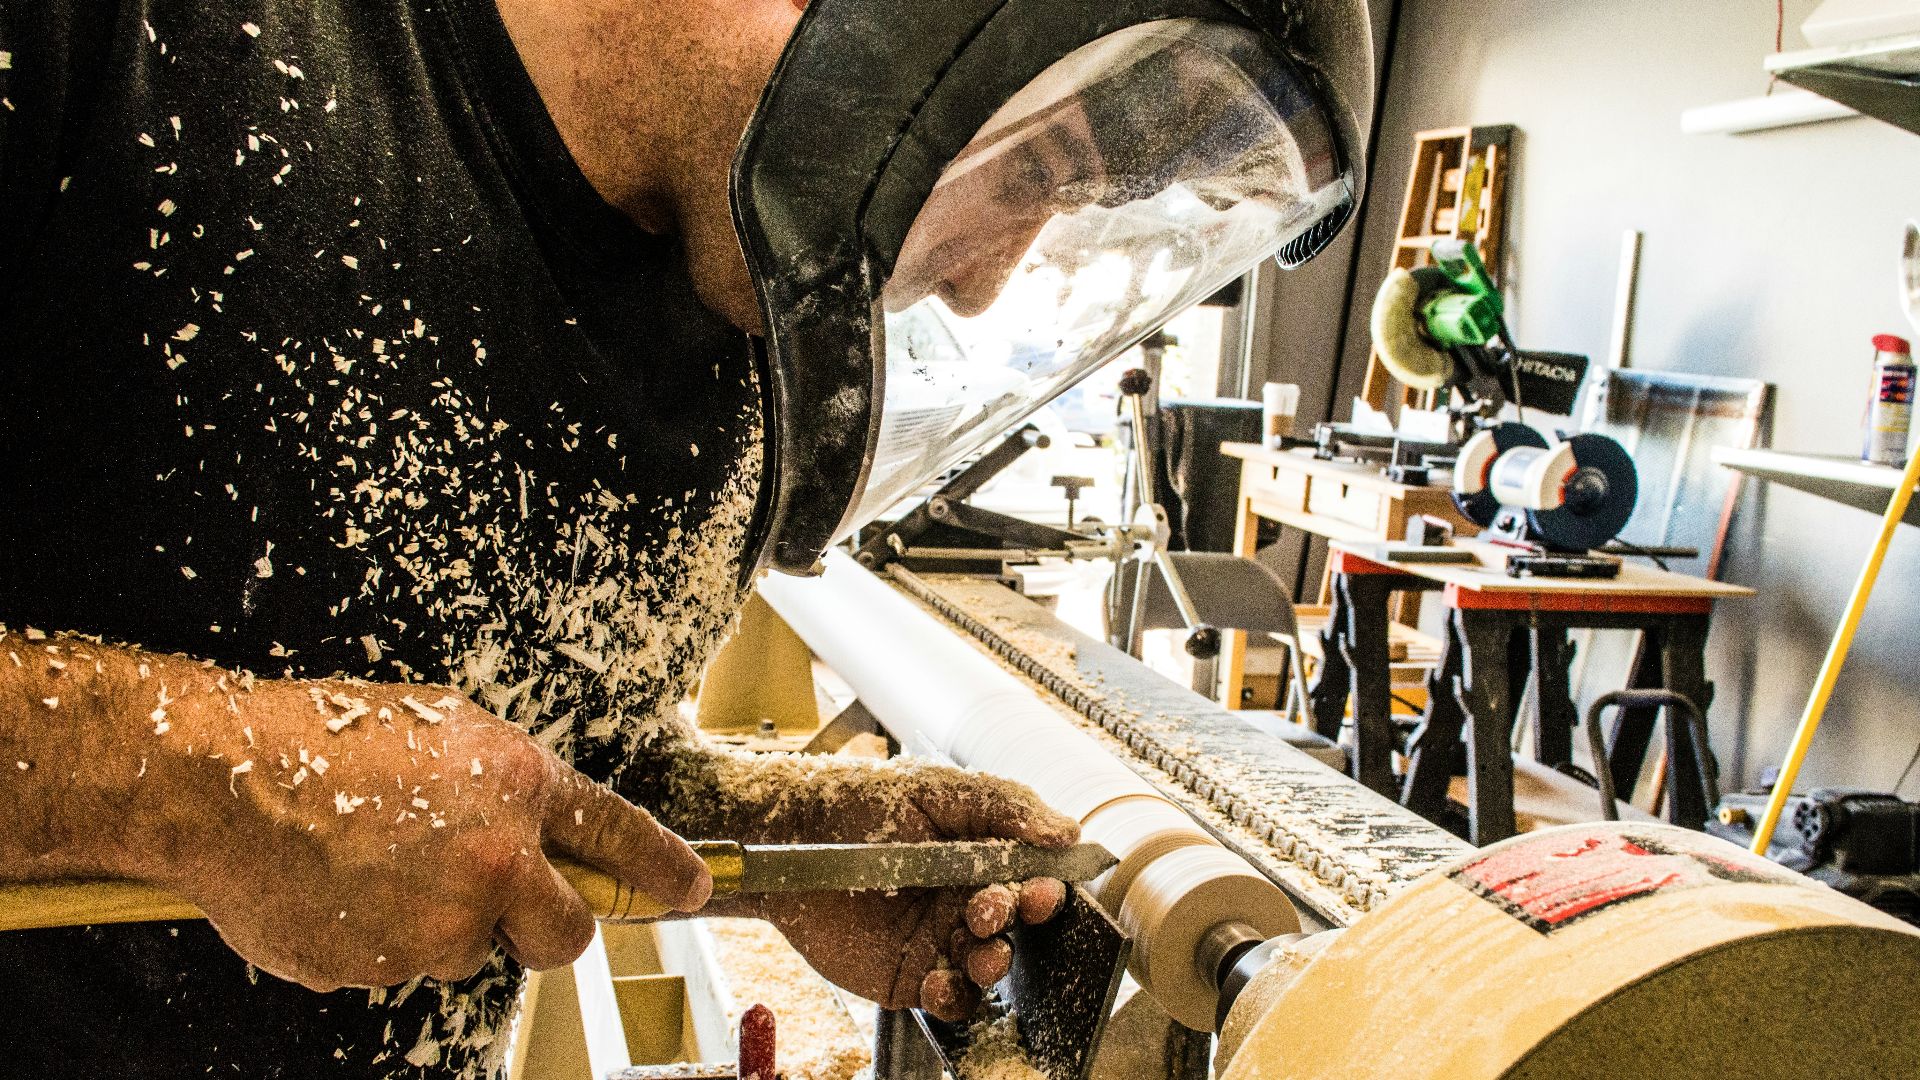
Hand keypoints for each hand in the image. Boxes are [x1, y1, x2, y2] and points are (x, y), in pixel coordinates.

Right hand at [122, 673, 710, 990]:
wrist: (223, 779)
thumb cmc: (326, 740)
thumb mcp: (446, 732)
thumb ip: (508, 785)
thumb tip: (540, 828)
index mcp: (519, 786)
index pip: (620, 835)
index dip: (664, 869)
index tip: (693, 889)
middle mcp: (494, 860)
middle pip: (565, 933)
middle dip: (547, 927)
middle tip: (500, 901)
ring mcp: (439, 921)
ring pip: (471, 949)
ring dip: (441, 925)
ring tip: (378, 867)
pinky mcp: (383, 965)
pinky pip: (402, 965)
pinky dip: (380, 940)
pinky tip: (343, 890)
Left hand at [735, 763, 1078, 1021]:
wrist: (793, 835)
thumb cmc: (864, 803)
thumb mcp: (939, 790)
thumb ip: (1005, 806)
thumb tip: (1068, 830)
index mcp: (981, 857)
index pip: (1032, 879)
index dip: (1045, 888)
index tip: (1043, 888)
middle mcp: (965, 901)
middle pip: (1015, 926)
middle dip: (1016, 921)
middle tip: (992, 909)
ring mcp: (938, 940)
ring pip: (988, 967)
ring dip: (994, 963)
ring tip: (980, 951)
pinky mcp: (906, 975)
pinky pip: (948, 999)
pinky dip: (954, 998)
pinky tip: (940, 982)